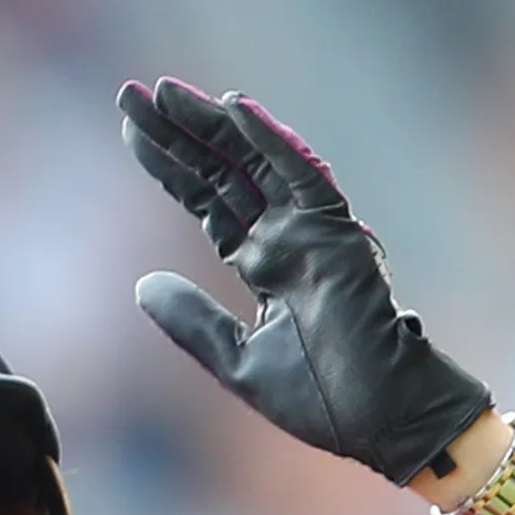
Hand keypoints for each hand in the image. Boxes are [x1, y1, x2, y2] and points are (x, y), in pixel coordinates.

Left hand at [120, 78, 495, 485]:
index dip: (170, 166)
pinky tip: (234, 106)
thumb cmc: (324, 400)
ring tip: (163, 92)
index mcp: (264, 266)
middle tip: (130, 95)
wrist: (386, 421)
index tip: (129, 131)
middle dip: (178, 134)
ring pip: (256, 163)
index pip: (209, 201)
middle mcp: (286, 240)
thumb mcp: (237, 359)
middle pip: (223, 172)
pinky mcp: (338, 235)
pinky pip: (303, 175)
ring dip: (212, 125)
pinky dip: (272, 140)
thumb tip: (142, 283)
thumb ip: (192, 320)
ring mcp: (312, 233)